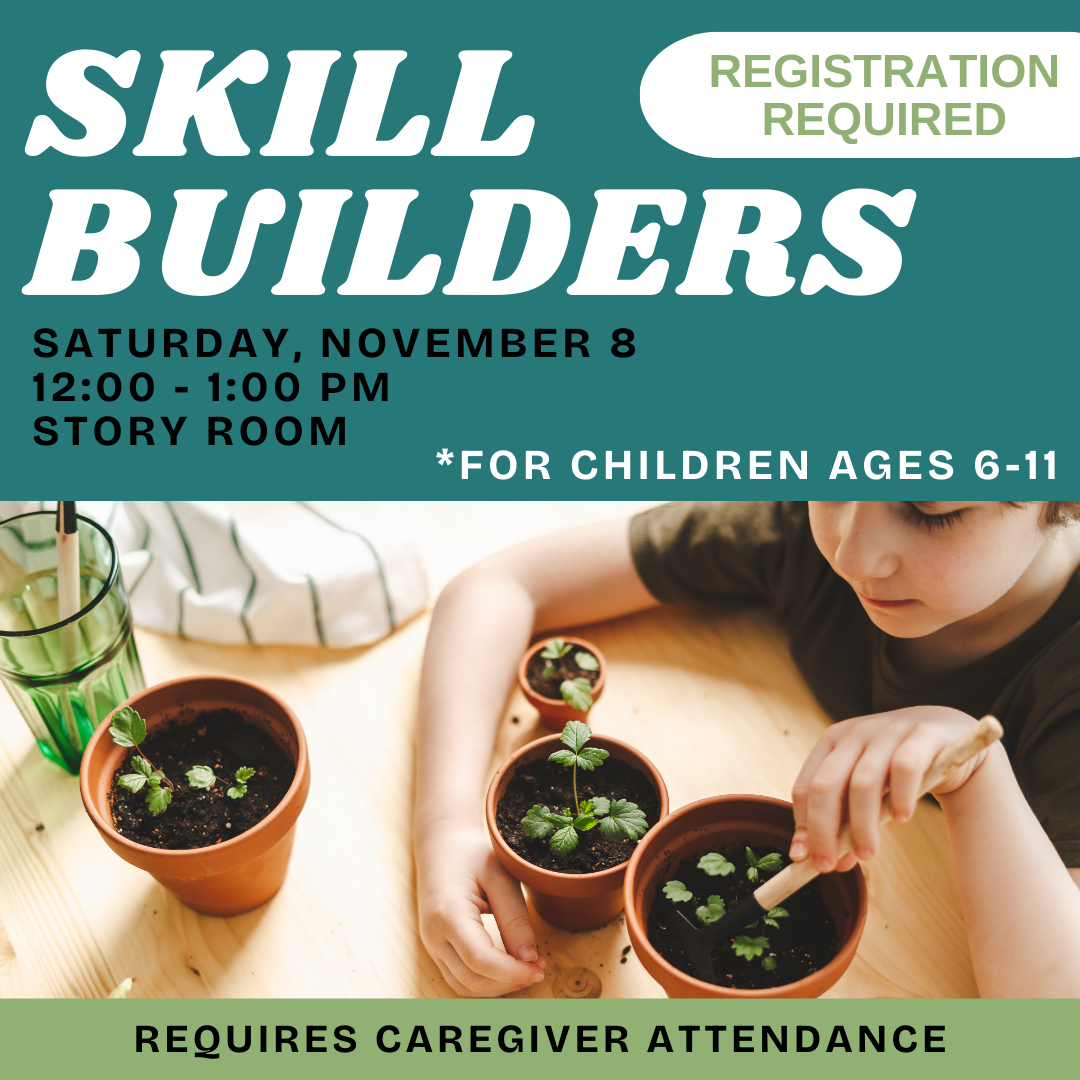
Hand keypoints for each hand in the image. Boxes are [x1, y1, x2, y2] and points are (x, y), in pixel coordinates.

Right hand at [416, 820, 545, 996]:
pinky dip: (485, 982)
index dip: (513, 972)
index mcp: (448, 913)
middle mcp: (433, 935)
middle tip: (540, 967)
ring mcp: (431, 945)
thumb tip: (530, 958)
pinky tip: (508, 970)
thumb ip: (515, 917)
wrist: (442, 847)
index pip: (480, 960)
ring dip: (498, 987)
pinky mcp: (436, 949)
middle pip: (472, 980)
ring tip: (527, 969)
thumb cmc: (472, 856)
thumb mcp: (499, 877)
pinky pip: (459, 979)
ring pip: (464, 986)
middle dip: (509, 981)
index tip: (540, 967)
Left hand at [789, 706, 989, 872]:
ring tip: (868, 854)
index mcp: (832, 742)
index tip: (804, 858)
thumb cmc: (896, 767)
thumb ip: (847, 820)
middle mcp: (855, 734)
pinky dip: (900, 796)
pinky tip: (902, 818)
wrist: (945, 734)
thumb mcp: (866, 789)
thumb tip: (833, 863)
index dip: (802, 825)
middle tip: (828, 866)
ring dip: (862, 825)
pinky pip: (905, 768)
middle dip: (823, 830)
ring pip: (863, 782)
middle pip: (826, 785)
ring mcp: (887, 732)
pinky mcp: (922, 736)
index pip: (805, 786)